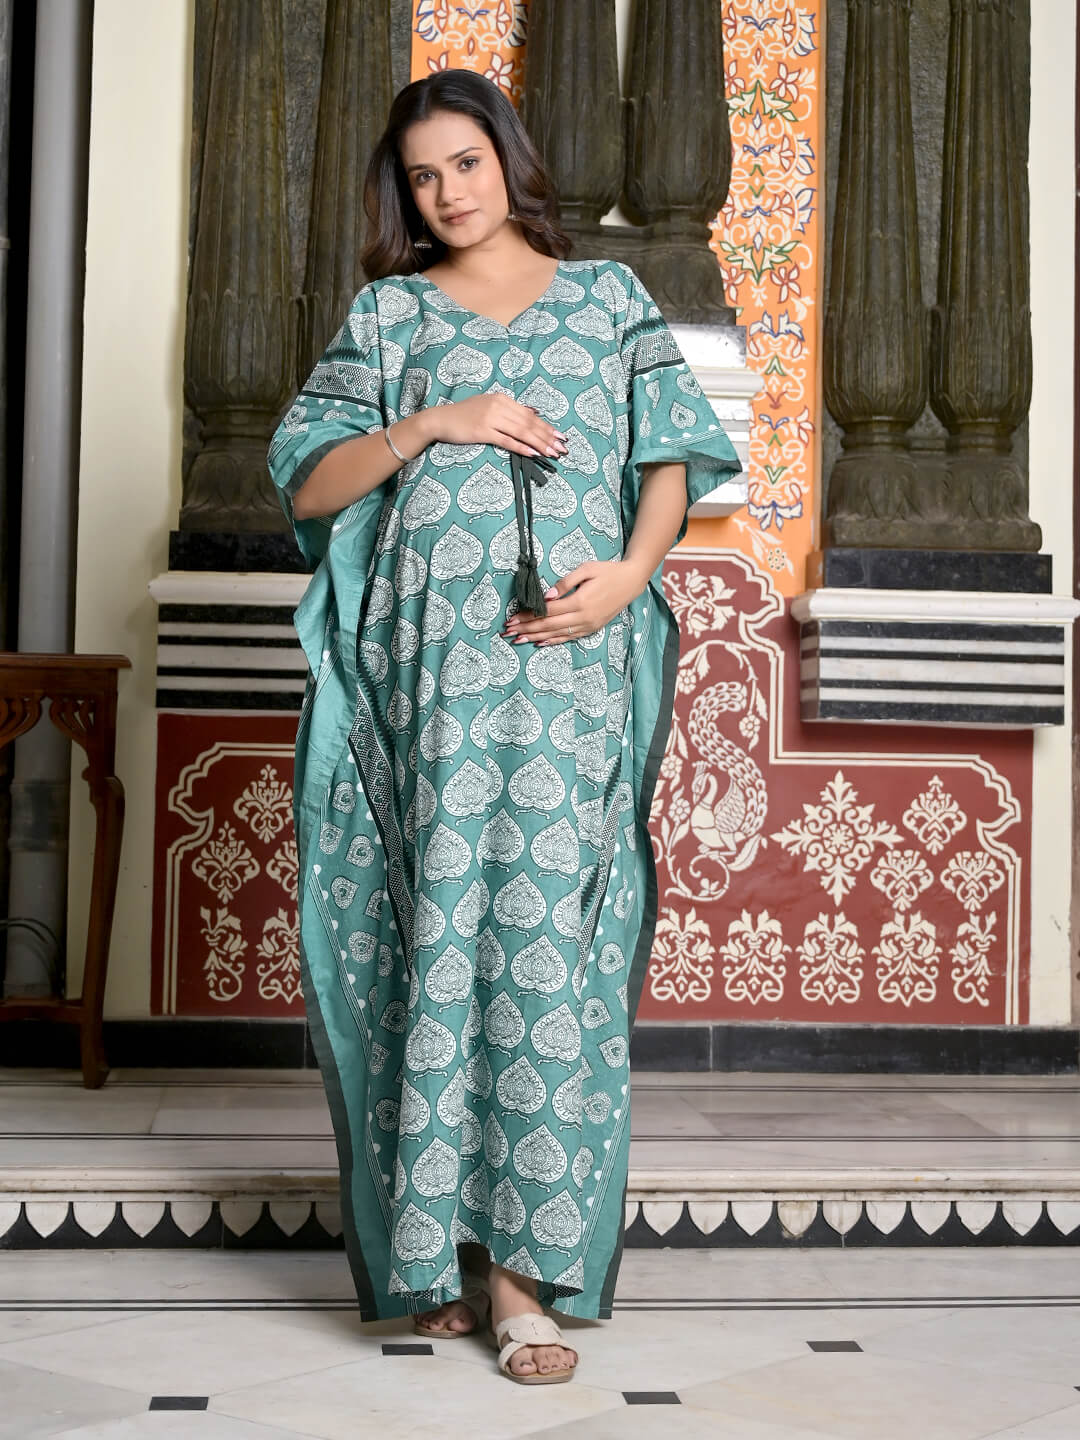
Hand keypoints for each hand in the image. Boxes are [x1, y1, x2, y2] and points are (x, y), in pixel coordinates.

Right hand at [426, 393, 567, 459]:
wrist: (441, 419)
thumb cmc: (465, 415)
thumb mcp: (489, 405)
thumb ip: (511, 409)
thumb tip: (533, 412)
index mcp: (502, 399)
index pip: (530, 415)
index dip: (547, 426)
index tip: (560, 436)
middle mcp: (499, 406)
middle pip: (529, 423)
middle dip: (548, 436)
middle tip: (562, 447)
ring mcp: (491, 418)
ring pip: (521, 432)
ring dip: (539, 443)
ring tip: (552, 453)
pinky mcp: (482, 431)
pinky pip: (506, 440)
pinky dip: (521, 447)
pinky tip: (533, 453)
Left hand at [501, 560, 648, 644]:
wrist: (631, 582)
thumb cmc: (607, 571)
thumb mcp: (586, 569)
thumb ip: (565, 582)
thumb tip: (546, 596)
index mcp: (580, 601)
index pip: (548, 611)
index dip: (529, 615)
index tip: (513, 617)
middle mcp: (583, 617)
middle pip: (549, 625)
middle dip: (527, 628)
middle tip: (508, 631)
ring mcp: (588, 625)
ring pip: (557, 634)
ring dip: (536, 637)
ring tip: (518, 640)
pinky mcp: (592, 629)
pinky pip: (569, 638)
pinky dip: (553, 641)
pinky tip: (540, 643)